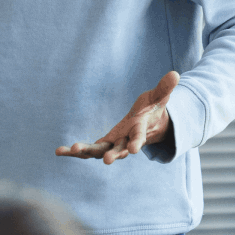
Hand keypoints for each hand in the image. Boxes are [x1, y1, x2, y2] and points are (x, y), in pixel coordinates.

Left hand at [55, 71, 177, 165]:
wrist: (149, 126)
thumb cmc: (152, 109)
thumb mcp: (158, 97)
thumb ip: (164, 88)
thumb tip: (175, 74)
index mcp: (139, 130)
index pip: (139, 137)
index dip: (137, 142)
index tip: (134, 150)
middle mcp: (126, 141)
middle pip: (118, 150)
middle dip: (112, 154)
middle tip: (107, 161)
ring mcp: (114, 145)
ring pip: (100, 152)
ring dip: (86, 152)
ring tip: (71, 149)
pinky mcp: (104, 145)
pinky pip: (88, 150)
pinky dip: (74, 152)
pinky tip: (59, 151)